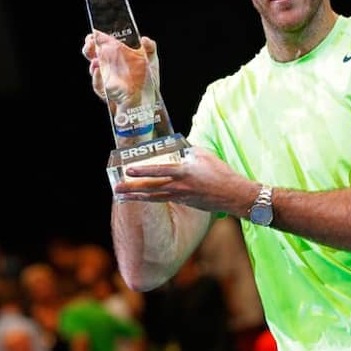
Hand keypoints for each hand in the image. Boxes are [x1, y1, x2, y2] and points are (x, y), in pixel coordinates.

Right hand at [82, 30, 158, 104]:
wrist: (147, 101)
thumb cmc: (147, 80)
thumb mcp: (151, 61)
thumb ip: (150, 48)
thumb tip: (144, 39)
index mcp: (116, 54)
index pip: (101, 43)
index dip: (95, 38)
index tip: (94, 33)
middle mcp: (108, 65)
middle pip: (92, 54)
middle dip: (89, 48)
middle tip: (90, 43)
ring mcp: (106, 78)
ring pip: (94, 70)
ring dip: (92, 64)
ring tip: (95, 60)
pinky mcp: (107, 91)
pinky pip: (98, 85)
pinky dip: (97, 79)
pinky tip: (99, 72)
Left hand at [114, 147, 250, 212]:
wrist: (234, 195)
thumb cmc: (221, 172)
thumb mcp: (203, 155)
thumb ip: (187, 151)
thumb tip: (176, 148)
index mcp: (184, 172)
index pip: (159, 170)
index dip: (143, 170)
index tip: (129, 170)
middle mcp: (179, 186)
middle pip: (151, 187)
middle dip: (132, 188)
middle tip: (116, 189)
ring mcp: (181, 197)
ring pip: (154, 196)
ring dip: (137, 196)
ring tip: (122, 196)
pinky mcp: (184, 202)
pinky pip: (163, 199)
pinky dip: (151, 198)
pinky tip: (141, 197)